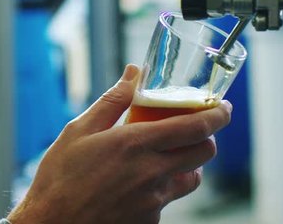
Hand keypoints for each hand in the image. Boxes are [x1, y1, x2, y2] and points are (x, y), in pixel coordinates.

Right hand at [7, 64, 231, 223]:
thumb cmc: (59, 177)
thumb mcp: (78, 130)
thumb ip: (112, 101)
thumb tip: (133, 74)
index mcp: (135, 144)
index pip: (195, 127)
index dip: (217, 114)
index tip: (223, 107)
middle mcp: (151, 173)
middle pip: (203, 152)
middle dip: (206, 137)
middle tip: (192, 128)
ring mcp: (153, 201)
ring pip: (190, 179)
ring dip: (186, 164)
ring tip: (164, 156)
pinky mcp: (149, 220)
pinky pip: (167, 200)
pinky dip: (160, 187)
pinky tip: (135, 184)